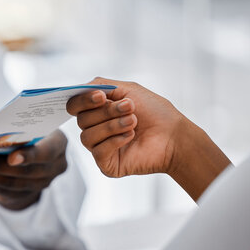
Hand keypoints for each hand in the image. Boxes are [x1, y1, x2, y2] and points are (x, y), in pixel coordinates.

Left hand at [0, 130, 67, 210]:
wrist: (34, 150)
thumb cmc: (28, 127)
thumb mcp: (28, 122)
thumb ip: (15, 127)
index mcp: (58, 144)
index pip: (47, 152)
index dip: (29, 156)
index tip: (11, 157)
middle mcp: (54, 168)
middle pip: (22, 171)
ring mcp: (40, 184)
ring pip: (8, 183)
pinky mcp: (22, 194)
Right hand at [67, 77, 231, 200]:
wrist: (174, 136)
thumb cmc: (155, 113)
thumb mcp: (128, 89)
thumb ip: (101, 84)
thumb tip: (79, 89)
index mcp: (97, 111)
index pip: (74, 105)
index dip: (83, 100)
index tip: (101, 97)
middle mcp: (95, 128)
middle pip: (81, 119)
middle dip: (106, 111)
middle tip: (129, 107)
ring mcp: (100, 147)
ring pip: (87, 136)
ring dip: (112, 126)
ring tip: (133, 122)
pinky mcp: (106, 164)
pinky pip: (97, 152)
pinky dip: (115, 141)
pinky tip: (131, 137)